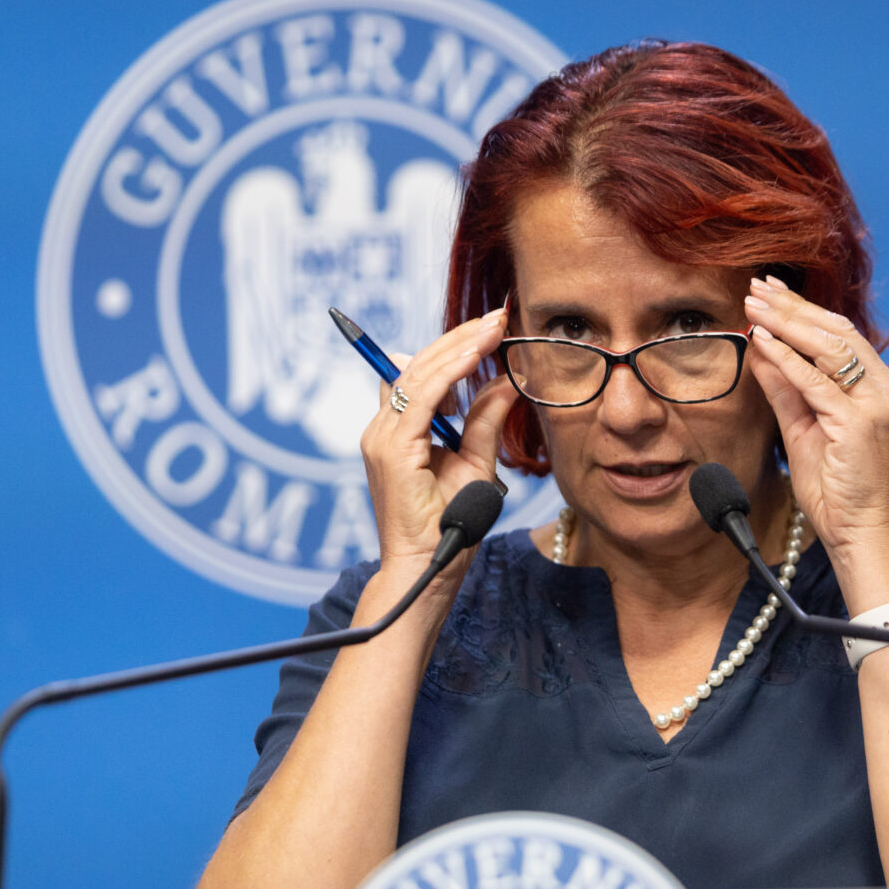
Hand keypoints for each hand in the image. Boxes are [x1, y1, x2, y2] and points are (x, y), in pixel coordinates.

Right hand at [358, 308, 519, 565]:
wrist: (428, 571)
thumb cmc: (449, 527)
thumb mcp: (475, 465)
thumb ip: (484, 423)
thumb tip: (505, 383)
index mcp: (397, 433)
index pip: (422, 375)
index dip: (455, 346)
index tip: (491, 328)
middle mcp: (383, 430)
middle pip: (419, 366)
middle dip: (460, 337)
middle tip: (497, 316)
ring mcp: (383, 439)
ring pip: (419, 375)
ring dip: (459, 346)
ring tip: (494, 327)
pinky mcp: (392, 450)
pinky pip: (423, 397)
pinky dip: (451, 372)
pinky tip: (477, 354)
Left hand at [743, 276, 888, 587]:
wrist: (862, 536)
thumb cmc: (839, 493)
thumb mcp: (805, 432)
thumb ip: (786, 390)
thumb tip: (761, 351)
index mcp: (881, 390)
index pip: (842, 336)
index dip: (805, 311)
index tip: (771, 293)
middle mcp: (887, 391)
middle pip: (838, 332)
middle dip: (793, 307)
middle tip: (757, 287)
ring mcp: (877, 405)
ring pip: (830, 348)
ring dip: (787, 322)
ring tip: (754, 305)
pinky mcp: (859, 423)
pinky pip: (817, 382)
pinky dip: (787, 359)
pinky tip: (763, 341)